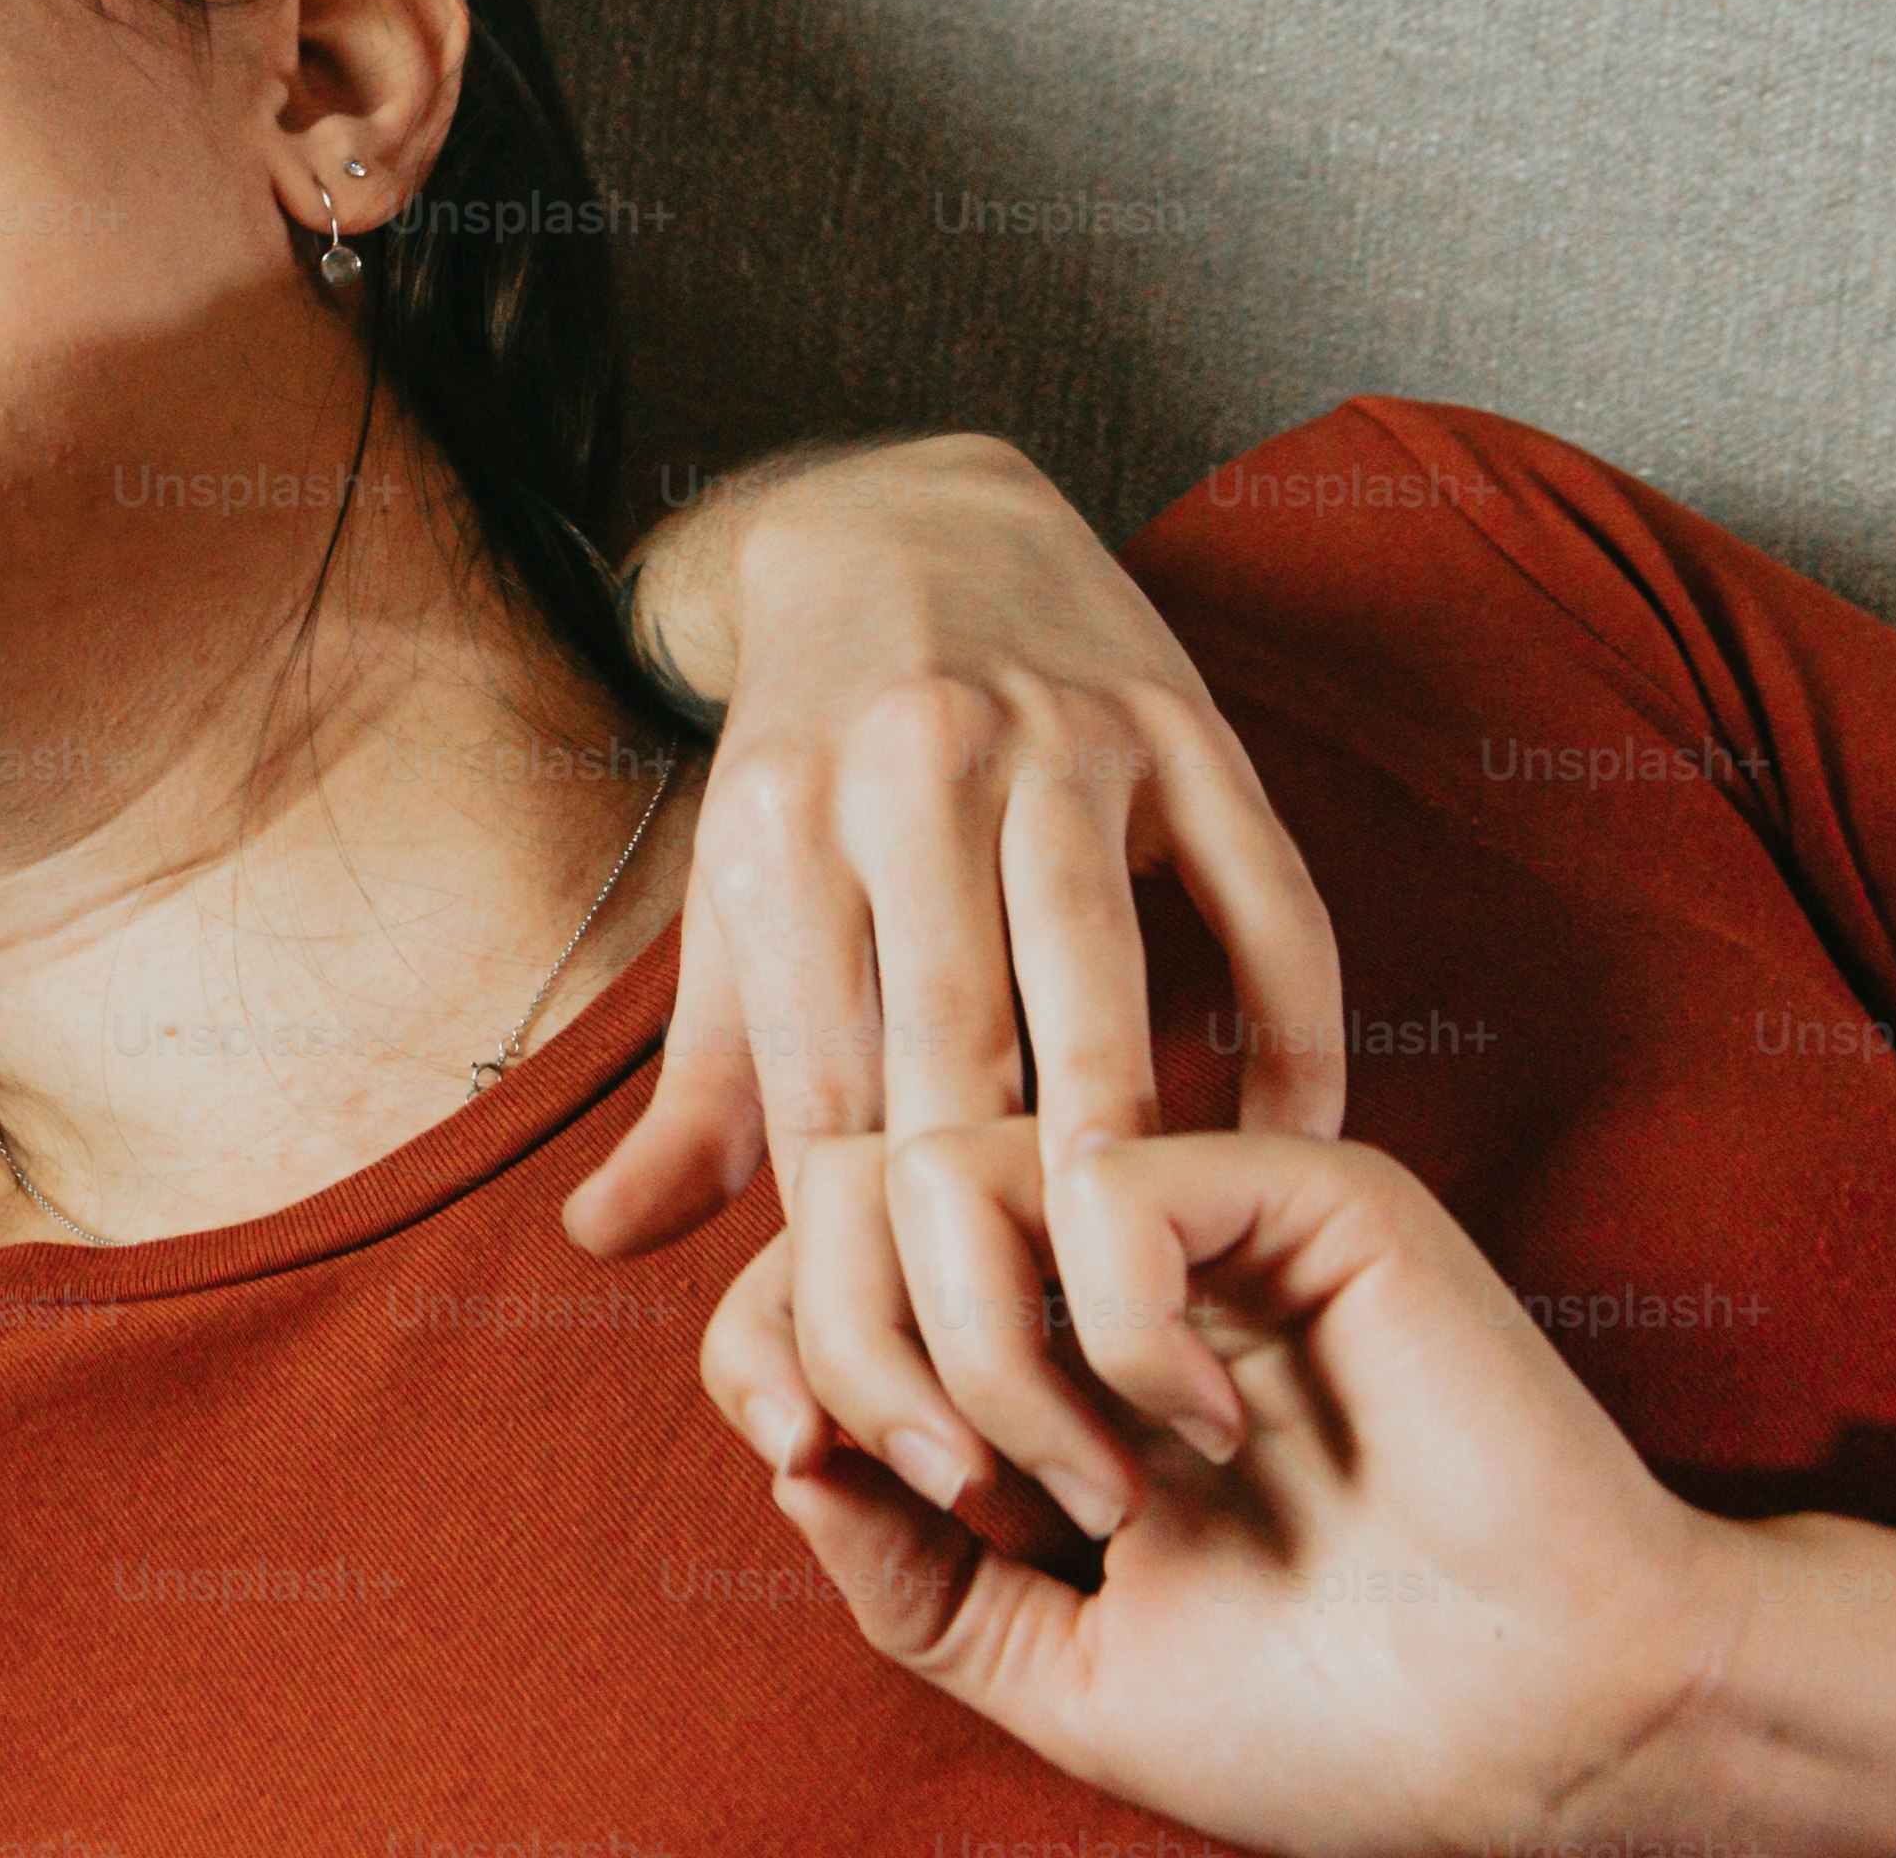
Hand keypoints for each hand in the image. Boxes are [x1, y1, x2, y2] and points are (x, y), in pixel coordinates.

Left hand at [568, 436, 1349, 1306]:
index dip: (859, 1242)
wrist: (907, 518)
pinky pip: (1265, 900)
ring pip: (1100, 964)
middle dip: (987, 1214)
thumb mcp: (737, 890)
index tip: (897, 1376)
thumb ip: (694, 1081)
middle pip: (953, 1032)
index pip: (820, 1074)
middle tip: (1030, 1378)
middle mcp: (912, 769)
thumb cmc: (811, 751)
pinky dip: (1293, 1030)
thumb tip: (602, 1243)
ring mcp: (1062, 737)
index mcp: (783, 823)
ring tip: (1151, 1280)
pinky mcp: (1189, 723)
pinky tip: (1294, 1145)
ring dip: (1126, 1128)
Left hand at [733, 1121, 1895, 1857]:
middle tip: (967, 1490)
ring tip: (1103, 1489)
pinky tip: (1213, 1431)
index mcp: (1036, 1343)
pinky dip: (1116, 1328)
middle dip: (847, 1338)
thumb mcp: (1054, 1673)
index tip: (802, 1453)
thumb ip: (907, 1577)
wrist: (1545, 1741)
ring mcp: (1200, 1209)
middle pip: (847, 1175)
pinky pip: (1103, 1181)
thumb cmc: (1332, 1720)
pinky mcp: (1301, 1188)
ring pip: (945, 1162)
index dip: (760, 1338)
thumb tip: (786, 1451)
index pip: (813, 1249)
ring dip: (979, 1352)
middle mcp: (1099, 1252)